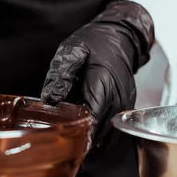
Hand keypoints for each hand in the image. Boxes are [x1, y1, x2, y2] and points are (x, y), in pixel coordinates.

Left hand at [41, 0, 154, 149]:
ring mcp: (125, 105)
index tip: (62, 139)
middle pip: (100, 133)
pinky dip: (100, 132)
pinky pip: (114, 129)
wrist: (121, 36)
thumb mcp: (73, 51)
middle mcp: (118, 99)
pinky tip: (86, 127)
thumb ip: (61, 75)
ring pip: (108, 135)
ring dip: (91, 138)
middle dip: (82, 139)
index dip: (77, 133)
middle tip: (62, 141)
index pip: (92, 121)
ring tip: (73, 136)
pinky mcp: (127, 107)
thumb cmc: (95, 42)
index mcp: (103, 86)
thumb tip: (49, 99)